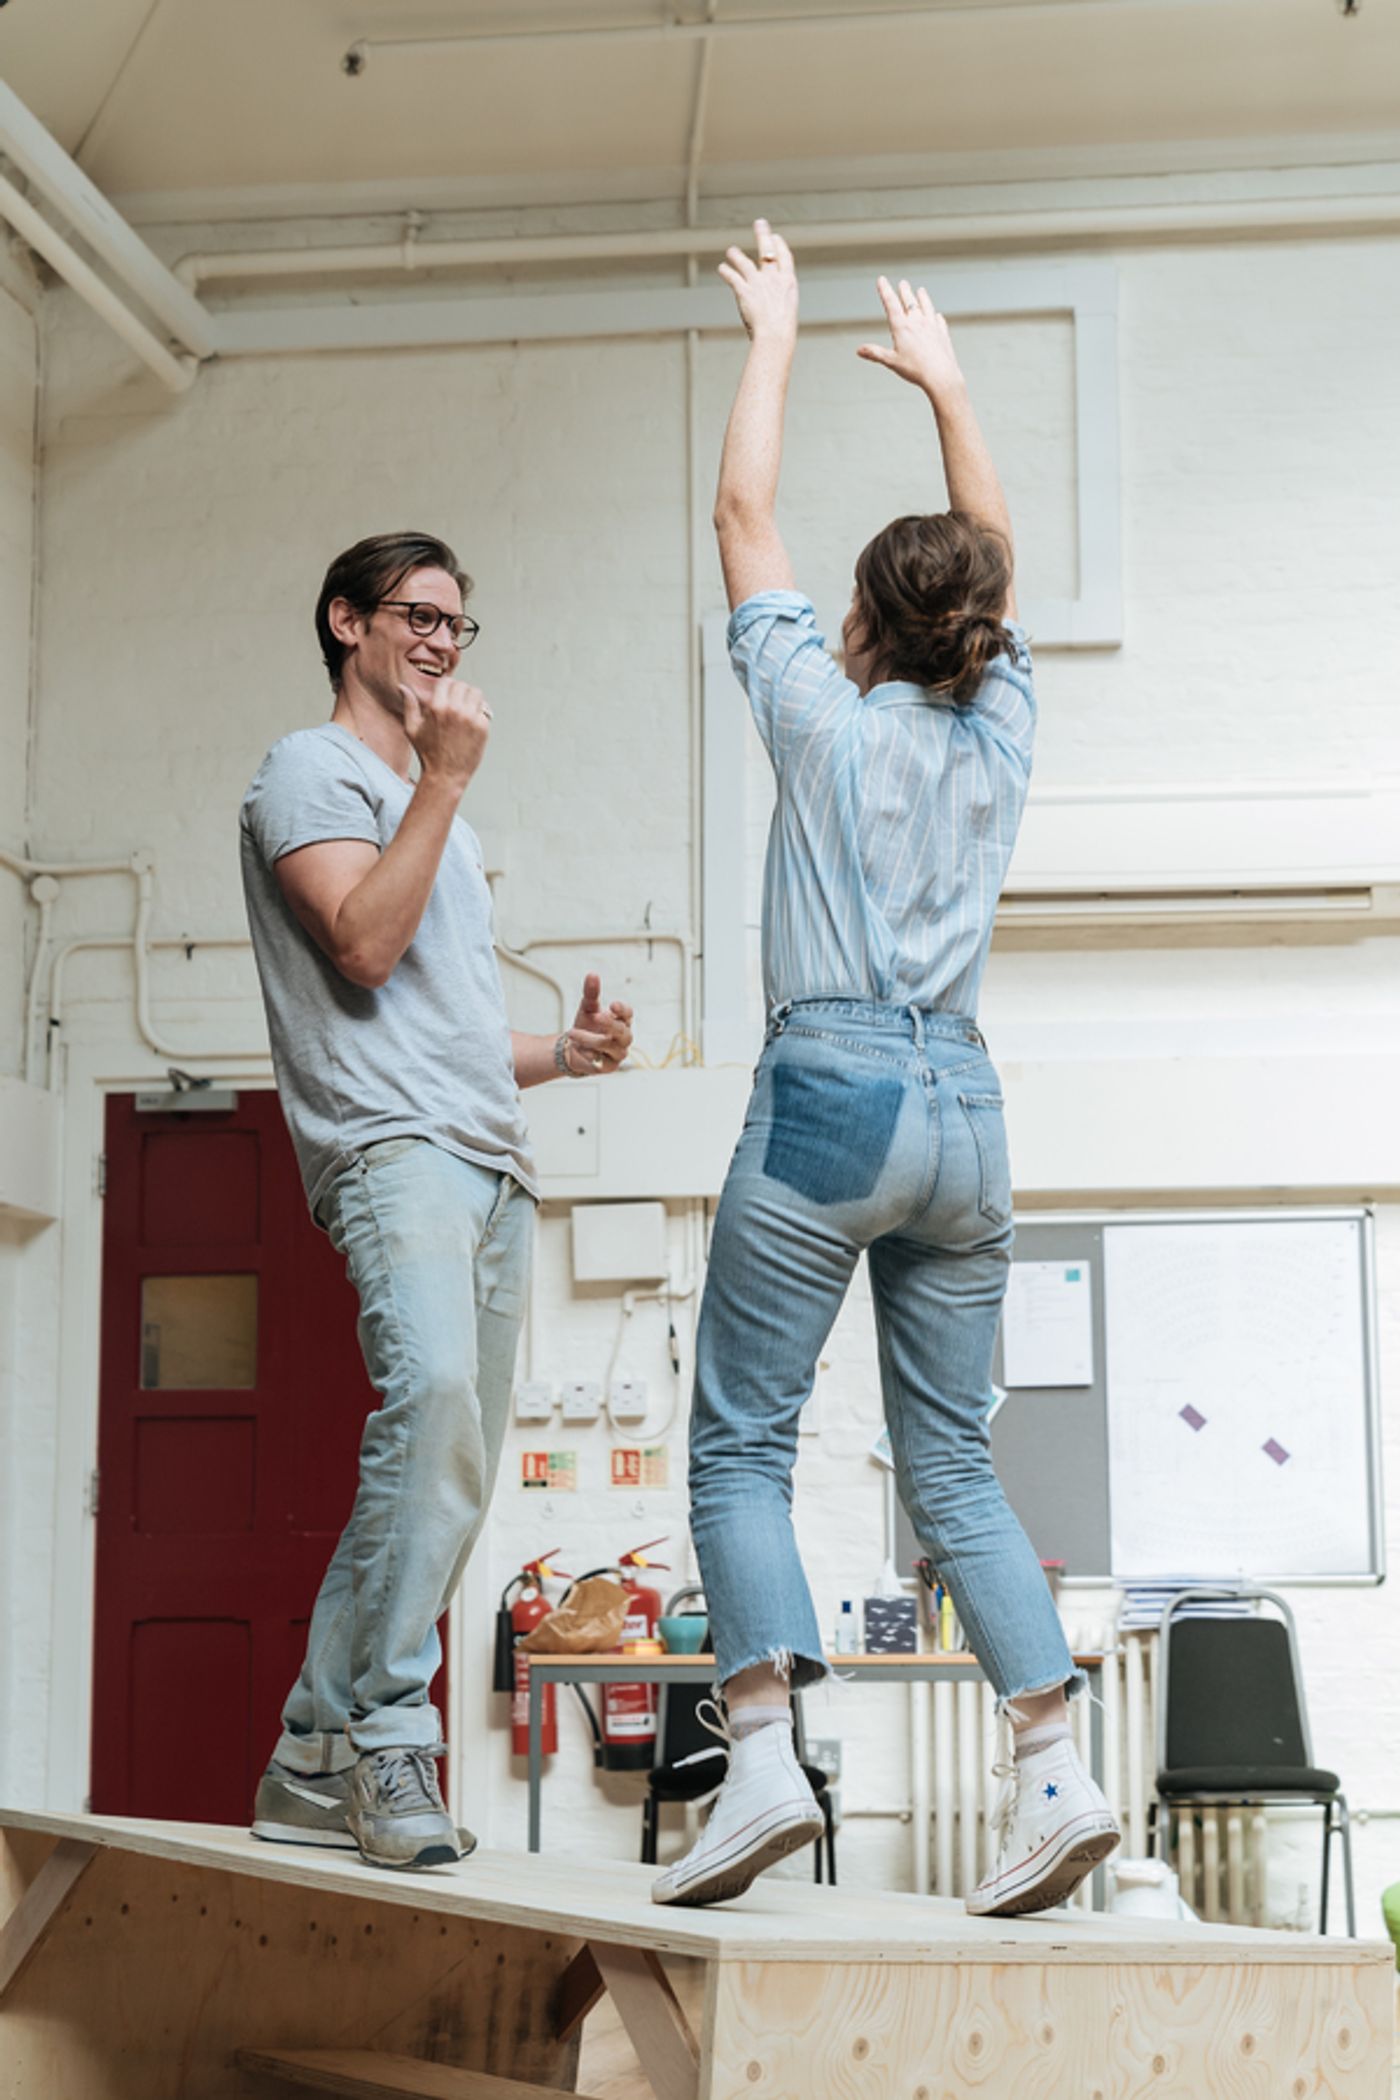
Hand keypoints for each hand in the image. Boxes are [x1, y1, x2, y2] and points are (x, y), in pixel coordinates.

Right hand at [397, 678, 491, 788]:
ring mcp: (470, 718)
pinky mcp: (482, 727)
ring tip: (467, 709)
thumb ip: (409, 705)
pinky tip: (473, 723)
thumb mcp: (412, 729)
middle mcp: (454, 710)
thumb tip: (403, 687)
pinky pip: (484, 709)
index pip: (447, 682)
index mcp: (436, 707)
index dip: (447, 687)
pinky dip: (479, 713)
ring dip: (472, 698)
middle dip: (460, 692)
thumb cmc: (427, 753)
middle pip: (462, 685)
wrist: (445, 775)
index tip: (447, 695)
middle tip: (458, 703)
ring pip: (476, 693)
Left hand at [563, 971, 632, 1075]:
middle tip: (595, 1016)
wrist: (573, 1049)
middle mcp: (623, 1037)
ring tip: (572, 1033)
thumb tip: (592, 975)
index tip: (612, 1005)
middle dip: (609, 1023)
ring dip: (590, 1039)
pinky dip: (590, 1054)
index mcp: (622, 1020)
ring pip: (610, 1046)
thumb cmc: (586, 1026)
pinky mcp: (609, 1066)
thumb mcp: (587, 1008)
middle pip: (622, 1031)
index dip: (622, 1010)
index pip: (628, 1014)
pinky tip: (581, 1050)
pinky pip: (602, 1060)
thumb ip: (591, 993)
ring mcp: (618, 1053)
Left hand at [717, 219, 797, 346]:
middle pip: (767, 251)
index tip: (776, 237)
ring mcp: (758, 283)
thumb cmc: (781, 332)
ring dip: (737, 255)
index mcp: (788, 283)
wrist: (776, 335)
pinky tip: (722, 268)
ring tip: (731, 251)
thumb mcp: (786, 312)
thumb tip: (771, 307)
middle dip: (763, 235)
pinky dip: (726, 271)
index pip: (786, 257)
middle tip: (759, 223)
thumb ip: (778, 302)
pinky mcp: (744, 290)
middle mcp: (773, 279)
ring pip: (745, 262)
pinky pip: (733, 276)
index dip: (780, 245)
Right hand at [857, 278, 963, 399]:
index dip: (885, 290)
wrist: (941, 375)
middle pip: (910, 302)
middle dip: (904, 291)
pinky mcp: (942, 334)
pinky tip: (937, 316)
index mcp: (902, 327)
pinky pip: (939, 321)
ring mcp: (932, 326)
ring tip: (921, 290)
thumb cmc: (915, 370)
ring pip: (926, 307)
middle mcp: (917, 322)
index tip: (881, 279)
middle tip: (903, 283)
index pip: (891, 304)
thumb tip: (859, 350)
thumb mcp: (891, 362)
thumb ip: (875, 353)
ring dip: (922, 298)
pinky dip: (936, 317)